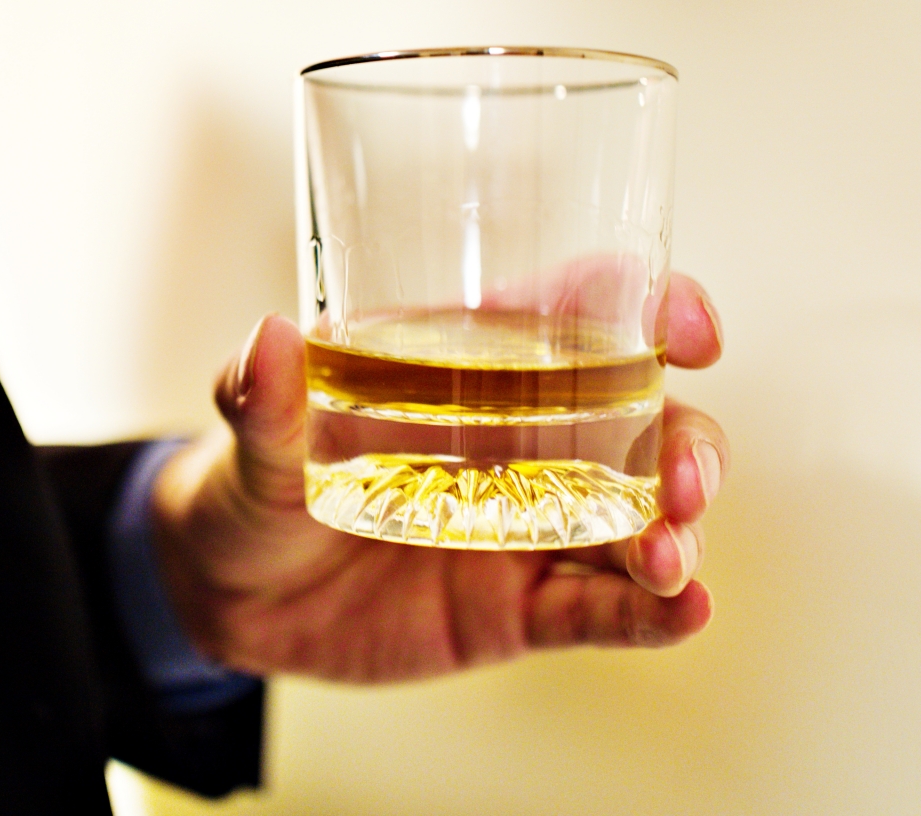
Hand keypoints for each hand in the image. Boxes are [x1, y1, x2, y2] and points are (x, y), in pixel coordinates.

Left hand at [149, 277, 727, 682]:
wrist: (231, 592)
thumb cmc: (254, 478)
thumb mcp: (250, 432)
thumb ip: (261, 395)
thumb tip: (269, 336)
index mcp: (475, 362)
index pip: (590, 313)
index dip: (655, 307)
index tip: (689, 328)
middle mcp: (526, 439)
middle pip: (649, 422)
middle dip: (690, 442)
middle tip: (685, 480)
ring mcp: (533, 525)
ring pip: (645, 518)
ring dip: (678, 532)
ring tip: (664, 558)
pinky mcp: (521, 609)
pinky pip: (604, 609)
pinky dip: (653, 614)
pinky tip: (684, 611)